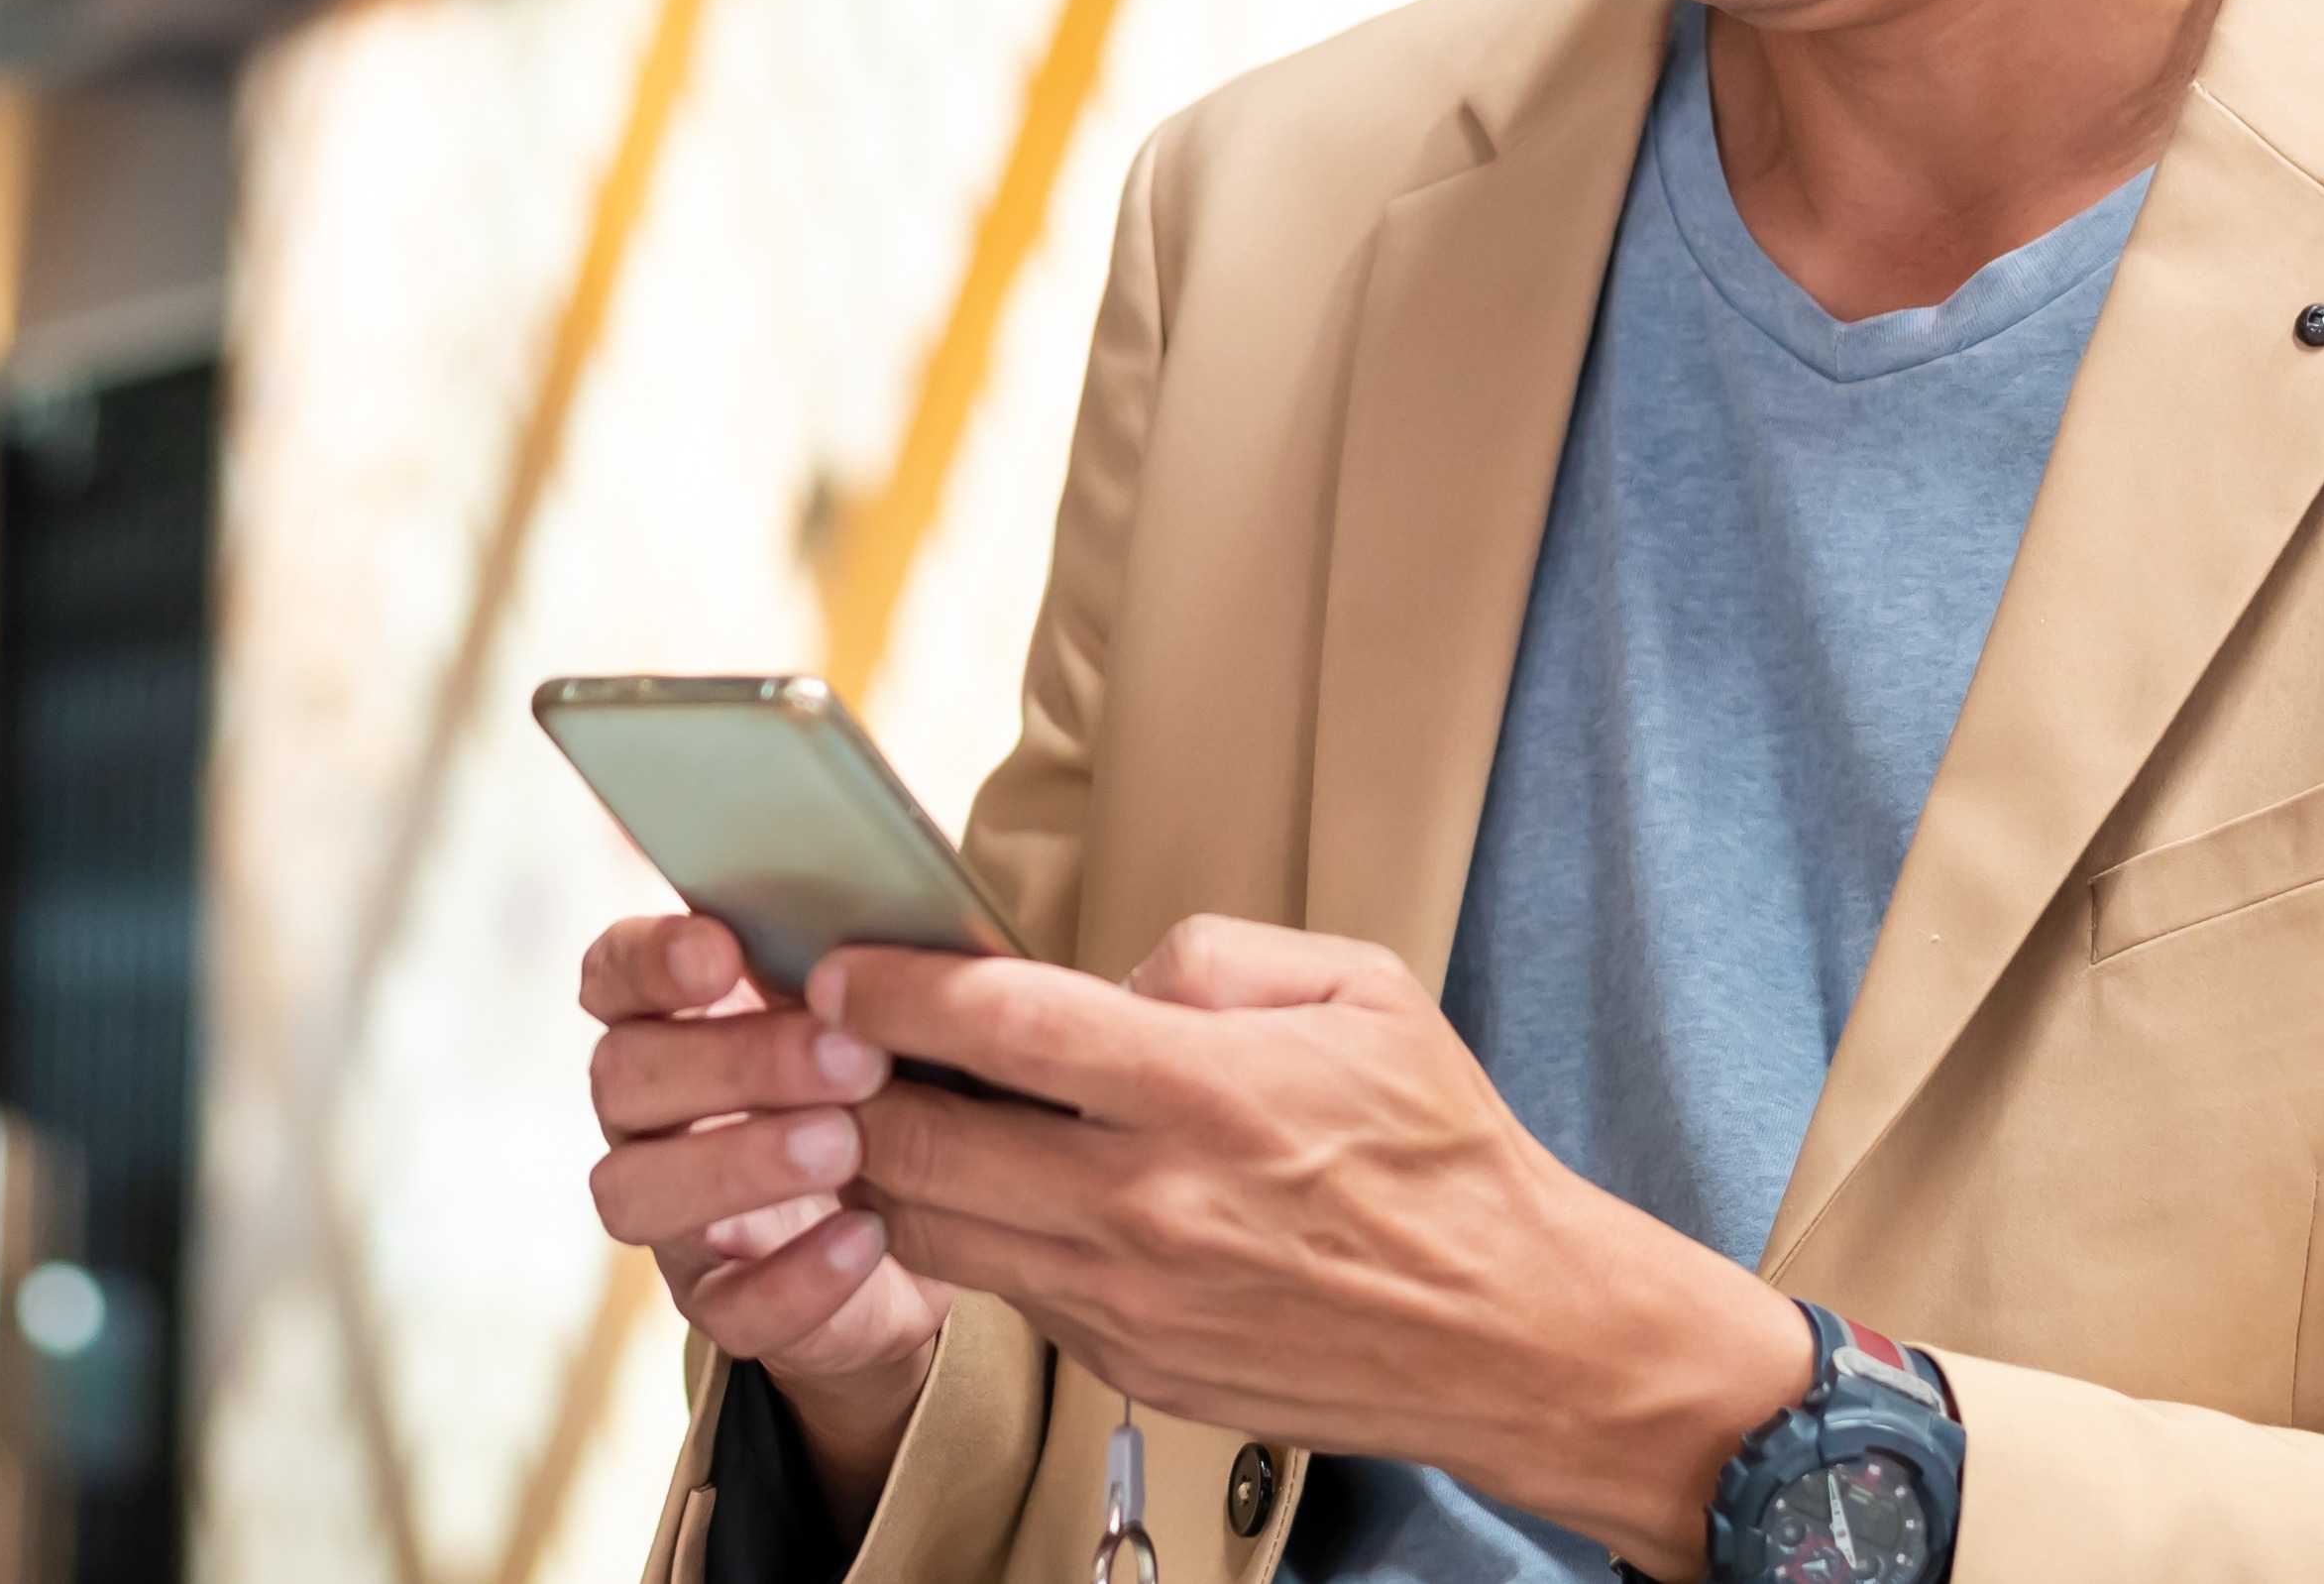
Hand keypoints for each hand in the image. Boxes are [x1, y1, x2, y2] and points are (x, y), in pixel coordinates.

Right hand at [580, 913, 953, 1525]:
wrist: (932, 1234)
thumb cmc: (896, 1089)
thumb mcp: (881, 1019)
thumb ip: (863, 968)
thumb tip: (902, 911)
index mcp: (676, 1022)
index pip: (612, 975)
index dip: (649, 961)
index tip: (722, 953)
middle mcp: (651, 1118)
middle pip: (626, 1077)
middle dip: (734, 1063)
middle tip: (851, 1059)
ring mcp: (674, 1219)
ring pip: (635, 1192)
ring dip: (737, 1163)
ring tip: (846, 1147)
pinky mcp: (721, 1305)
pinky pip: (727, 1305)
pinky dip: (795, 1275)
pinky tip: (867, 1236)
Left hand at [820, 917, 1810, 1575]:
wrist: (1509, 1332)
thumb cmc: (1442, 1155)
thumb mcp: (1361, 989)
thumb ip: (1213, 956)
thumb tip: (1103, 976)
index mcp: (1203, 1091)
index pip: (996, 1024)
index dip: (892, 989)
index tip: (842, 967)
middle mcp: (1149, 1204)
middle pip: (923, 1141)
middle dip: (843, 1084)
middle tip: (814, 1041)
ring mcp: (1130, 1301)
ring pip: (935, 1232)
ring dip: (882, 1171)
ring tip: (865, 1115)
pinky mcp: (1129, 1367)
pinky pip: (1007, 1292)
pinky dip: (969, 1239)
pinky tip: (975, 1193)